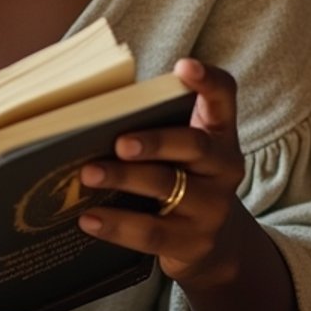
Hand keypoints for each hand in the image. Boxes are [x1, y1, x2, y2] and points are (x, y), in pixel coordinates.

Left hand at [76, 57, 247, 290]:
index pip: (223, 96)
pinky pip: (152, 233)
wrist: (215, 244)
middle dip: (154, 141)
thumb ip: (151, 127)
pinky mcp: (195, 242)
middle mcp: (224, 166)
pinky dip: (117, 225)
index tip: (183, 66)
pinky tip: (88, 219)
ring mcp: (213, 207)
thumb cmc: (181, 178)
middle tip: (118, 142)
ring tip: (87, 175)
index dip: (207, 80)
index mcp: (218, 133)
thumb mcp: (180, 151)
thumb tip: (86, 117)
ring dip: (124, 179)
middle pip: (193, 145)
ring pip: (168, 187)